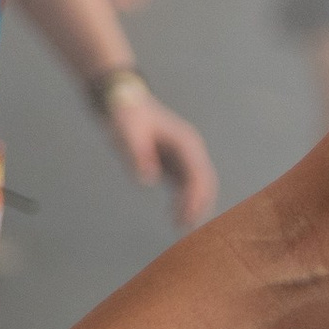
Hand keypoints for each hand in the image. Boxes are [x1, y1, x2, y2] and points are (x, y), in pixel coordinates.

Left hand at [102, 89, 217, 229]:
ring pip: (199, 184)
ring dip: (195, 205)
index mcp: (186, 143)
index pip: (198, 175)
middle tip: (186, 227)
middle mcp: (191, 150)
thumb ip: (137, 155)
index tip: (186, 217)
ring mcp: (185, 155)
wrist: (123, 100)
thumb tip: (147, 181)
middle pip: (205, 182)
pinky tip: (177, 215)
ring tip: (183, 226)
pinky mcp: (175, 161)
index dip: (194, 198)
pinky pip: (187, 184)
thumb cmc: (127, 115)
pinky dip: (186, 200)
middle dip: (199, 205)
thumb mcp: (128, 133)